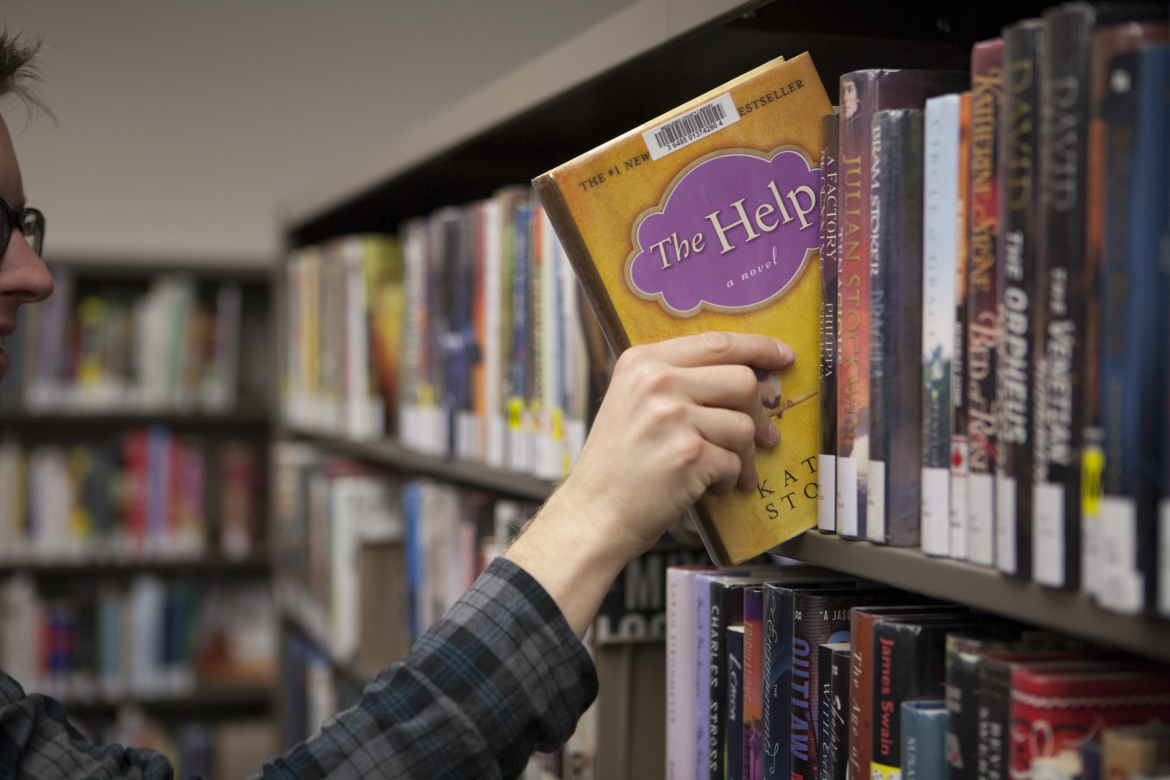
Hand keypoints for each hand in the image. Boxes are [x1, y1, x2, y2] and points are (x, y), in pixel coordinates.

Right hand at [506, 331, 794, 635]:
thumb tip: (751, 376)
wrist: (593, 514)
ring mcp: (672, 419)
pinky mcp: (688, 456)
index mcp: (642, 363)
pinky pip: (734, 462)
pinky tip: (709, 486)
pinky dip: (729, 479)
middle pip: (741, 380)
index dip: (758, 348)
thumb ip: (680, 381)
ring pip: (744, 425)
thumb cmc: (618, 464)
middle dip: (759, 411)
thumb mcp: (633, 403)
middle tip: (763, 434)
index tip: (782, 356)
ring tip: (725, 470)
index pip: (716, 343)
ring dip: (744, 454)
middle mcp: (656, 384)